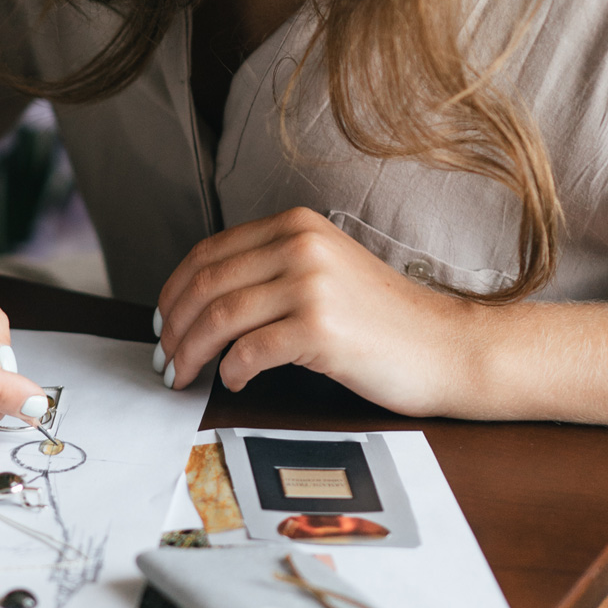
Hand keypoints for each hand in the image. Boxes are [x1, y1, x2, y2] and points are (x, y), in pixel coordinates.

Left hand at [154, 207, 481, 416]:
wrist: (446, 347)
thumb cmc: (385, 320)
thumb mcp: (324, 272)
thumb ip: (271, 271)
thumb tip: (202, 302)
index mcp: (295, 226)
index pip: (208, 253)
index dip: (173, 291)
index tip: (162, 321)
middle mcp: (300, 245)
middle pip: (205, 285)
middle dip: (173, 327)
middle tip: (163, 358)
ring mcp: (310, 284)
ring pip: (218, 317)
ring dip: (191, 353)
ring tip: (182, 375)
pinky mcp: (319, 327)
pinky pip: (249, 351)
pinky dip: (230, 371)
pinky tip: (233, 382)